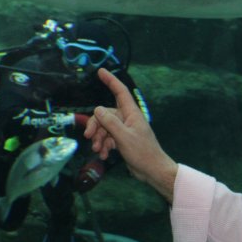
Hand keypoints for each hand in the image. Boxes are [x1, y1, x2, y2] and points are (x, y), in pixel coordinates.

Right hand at [85, 68, 178, 201]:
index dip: (111, 80)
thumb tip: (98, 109)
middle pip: (106, 114)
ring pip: (105, 128)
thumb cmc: (142, 152)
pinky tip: (104, 155)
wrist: (152, 170)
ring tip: (98, 150)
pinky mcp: (122, 140)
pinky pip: (108, 138)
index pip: (120, 92)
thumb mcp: (123, 137)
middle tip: (89, 137)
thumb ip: (110, 123)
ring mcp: (125, 130)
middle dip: (96, 125)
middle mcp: (127, 119)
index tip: (101, 71)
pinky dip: (104, 145)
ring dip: (99, 138)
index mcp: (131, 113)